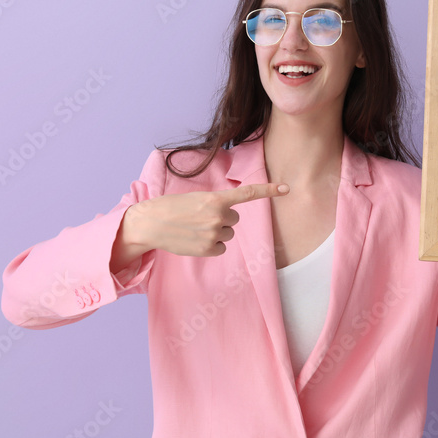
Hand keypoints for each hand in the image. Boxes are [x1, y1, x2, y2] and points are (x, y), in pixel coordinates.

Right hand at [126, 183, 289, 256]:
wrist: (150, 223)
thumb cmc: (171, 207)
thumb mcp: (196, 198)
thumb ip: (215, 204)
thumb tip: (228, 217)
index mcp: (216, 199)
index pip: (247, 193)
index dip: (268, 190)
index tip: (287, 188)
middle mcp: (218, 216)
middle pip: (235, 219)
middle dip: (222, 219)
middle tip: (201, 218)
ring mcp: (213, 234)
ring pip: (228, 234)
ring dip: (216, 232)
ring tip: (195, 229)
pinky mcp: (208, 249)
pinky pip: (221, 248)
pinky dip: (211, 246)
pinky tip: (195, 240)